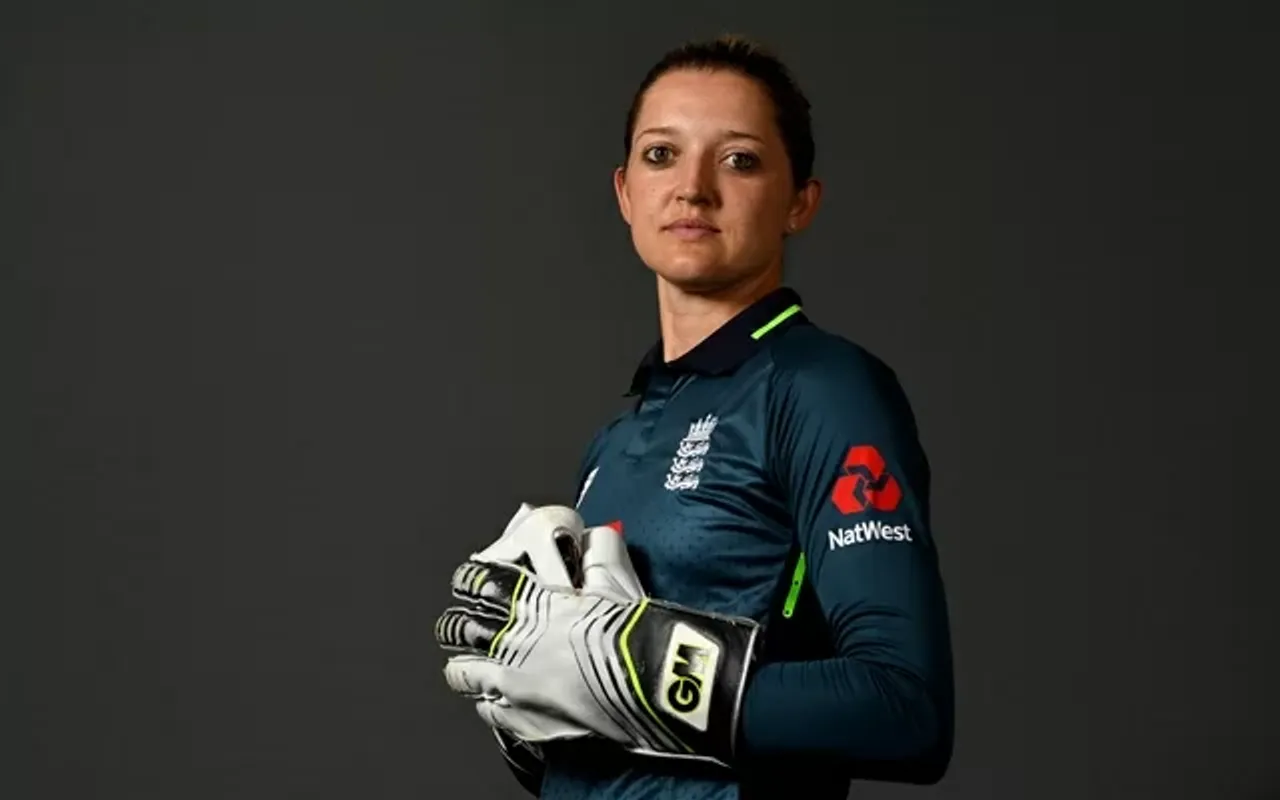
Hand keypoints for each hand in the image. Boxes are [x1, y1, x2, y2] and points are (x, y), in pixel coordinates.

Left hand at [435, 523, 759, 767]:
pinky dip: (489, 701)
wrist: (650, 686)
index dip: (469, 581)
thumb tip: (598, 536)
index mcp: (528, 604)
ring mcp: (512, 686)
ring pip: (462, 673)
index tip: (470, 581)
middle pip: (458, 630)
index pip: (477, 583)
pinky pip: (487, 710)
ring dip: (466, 665)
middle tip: (464, 623)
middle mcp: (511, 644)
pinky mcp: (523, 721)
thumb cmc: (631, 632)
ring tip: (473, 662)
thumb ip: (601, 552)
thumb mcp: (617, 581)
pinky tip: (500, 698)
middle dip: (457, 625)